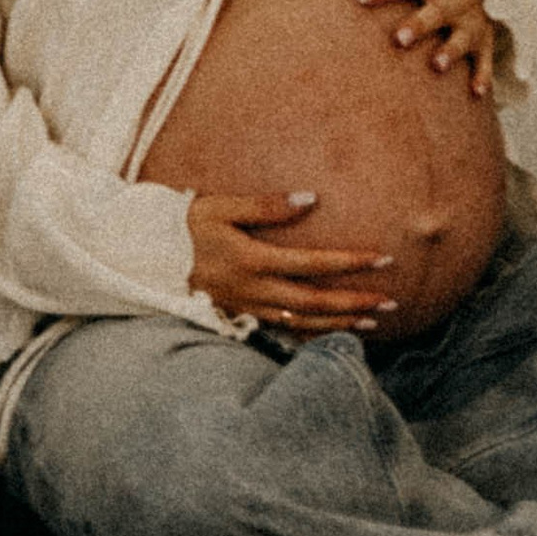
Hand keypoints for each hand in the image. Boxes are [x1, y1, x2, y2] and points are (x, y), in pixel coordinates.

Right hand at [186, 187, 396, 336]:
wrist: (144, 257)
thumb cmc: (183, 225)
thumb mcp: (219, 206)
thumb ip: (264, 205)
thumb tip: (310, 198)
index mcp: (252, 261)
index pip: (312, 264)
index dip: (349, 263)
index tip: (383, 258)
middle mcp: (253, 291)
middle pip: (314, 303)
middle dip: (355, 301)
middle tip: (392, 300)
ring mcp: (247, 309)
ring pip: (302, 324)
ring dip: (339, 324)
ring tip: (373, 321)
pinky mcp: (240, 317)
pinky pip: (283, 333)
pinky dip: (312, 337)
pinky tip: (333, 334)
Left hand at [353, 0, 497, 98]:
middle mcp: (454, 0)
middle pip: (435, 13)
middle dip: (419, 26)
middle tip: (399, 39)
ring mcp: (472, 21)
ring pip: (462, 38)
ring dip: (450, 51)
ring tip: (437, 66)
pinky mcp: (485, 40)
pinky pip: (486, 59)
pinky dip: (483, 75)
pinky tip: (477, 92)